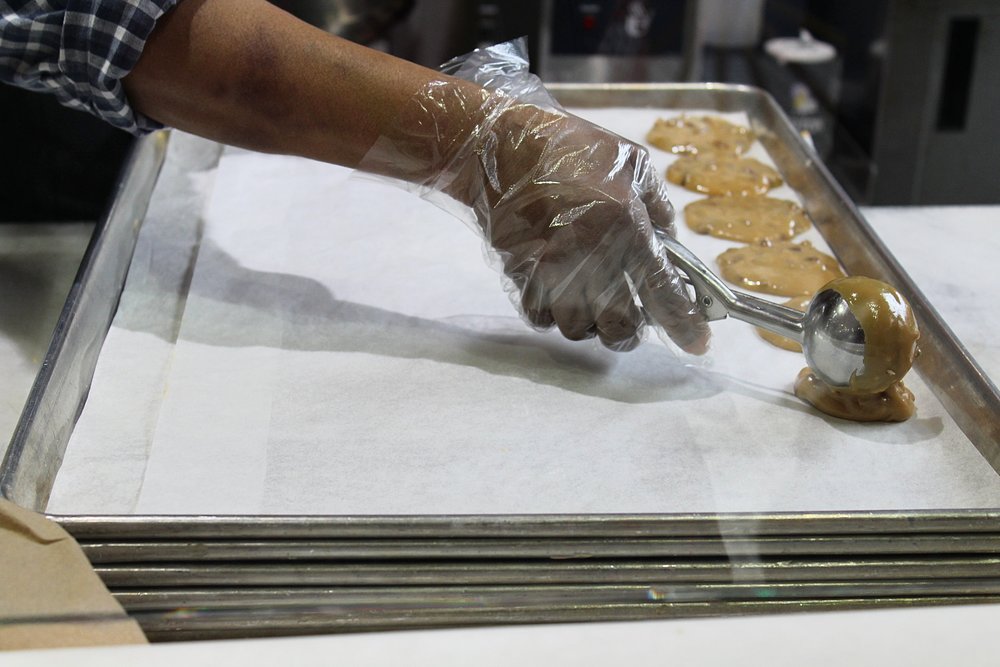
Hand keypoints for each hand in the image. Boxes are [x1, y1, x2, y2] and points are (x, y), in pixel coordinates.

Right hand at [452, 102, 709, 352]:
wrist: (499, 144)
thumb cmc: (568, 147)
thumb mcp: (630, 162)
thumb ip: (656, 206)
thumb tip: (670, 243)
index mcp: (627, 225)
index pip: (663, 291)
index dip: (684, 324)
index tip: (697, 343)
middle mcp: (592, 256)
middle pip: (619, 326)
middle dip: (629, 332)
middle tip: (629, 319)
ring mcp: (552, 269)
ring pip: (577, 328)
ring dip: (588, 323)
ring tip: (588, 302)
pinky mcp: (519, 274)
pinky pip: (540, 317)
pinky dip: (551, 315)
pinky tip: (556, 294)